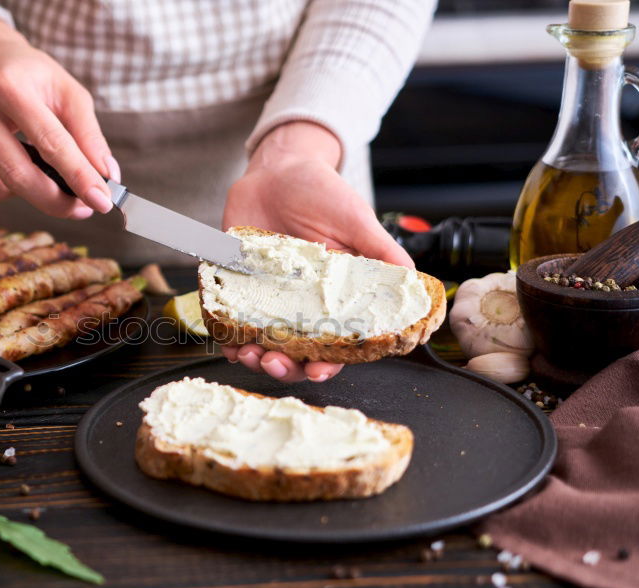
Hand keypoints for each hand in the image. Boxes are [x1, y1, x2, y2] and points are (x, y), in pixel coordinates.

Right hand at [0, 15, 119, 218]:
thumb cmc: (30, 77)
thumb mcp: (67, 92)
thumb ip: (89, 135)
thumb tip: (107, 177)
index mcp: (11, 86)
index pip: (51, 143)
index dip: (79, 177)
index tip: (102, 202)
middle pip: (19, 176)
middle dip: (56, 202)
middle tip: (80, 209)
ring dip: (26, 191)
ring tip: (35, 166)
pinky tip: (3, 159)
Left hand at [221, 121, 413, 382]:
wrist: (278, 167)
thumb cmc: (321, 192)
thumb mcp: (357, 220)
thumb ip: (382, 252)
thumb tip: (412, 282)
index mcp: (333, 298)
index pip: (335, 343)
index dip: (328, 363)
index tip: (317, 369)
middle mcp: (300, 304)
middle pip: (294, 353)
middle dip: (285, 367)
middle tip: (273, 363)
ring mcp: (266, 296)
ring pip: (261, 342)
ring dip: (254, 356)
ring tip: (249, 354)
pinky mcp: (235, 283)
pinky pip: (228, 318)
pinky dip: (226, 334)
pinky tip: (227, 338)